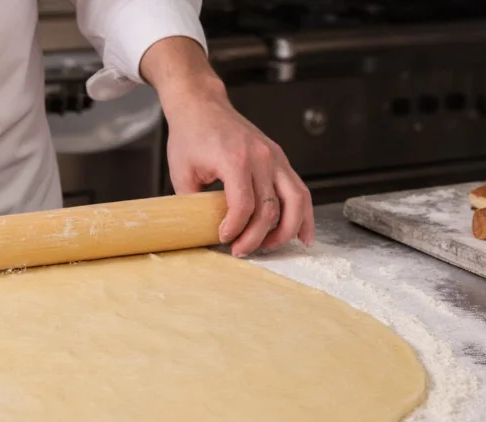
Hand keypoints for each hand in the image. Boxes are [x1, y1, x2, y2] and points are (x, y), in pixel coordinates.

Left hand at [141, 37, 314, 256]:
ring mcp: (275, 157)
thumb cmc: (190, 136)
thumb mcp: (182, 172)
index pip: (243, 205)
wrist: (202, 106)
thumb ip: (193, 203)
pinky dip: (303, 214)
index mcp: (235, 159)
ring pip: (295, 200)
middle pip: (270, 208)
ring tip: (272, 248)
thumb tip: (200, 232)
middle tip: (240, 250)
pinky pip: (299, 190)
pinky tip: (302, 234)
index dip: (235, 229)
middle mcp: (261, 157)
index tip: (223, 239)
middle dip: (256, 237)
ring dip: (287, 230)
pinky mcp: (280, 159)